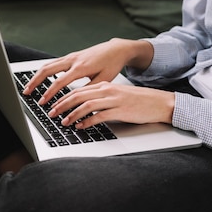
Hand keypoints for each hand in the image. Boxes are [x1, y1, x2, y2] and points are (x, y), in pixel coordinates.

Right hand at [23, 38, 153, 105]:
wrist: (116, 49)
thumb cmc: (112, 64)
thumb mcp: (104, 80)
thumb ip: (89, 90)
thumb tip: (76, 101)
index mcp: (81, 67)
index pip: (60, 81)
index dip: (50, 93)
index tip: (43, 102)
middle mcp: (72, 60)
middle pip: (47, 70)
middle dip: (35, 82)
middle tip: (27, 93)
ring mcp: (69, 57)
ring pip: (47, 65)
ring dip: (36, 76)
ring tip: (29, 87)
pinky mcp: (69, 56)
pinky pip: (52, 63)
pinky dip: (43, 72)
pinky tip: (38, 79)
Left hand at [48, 82, 174, 128]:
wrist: (160, 102)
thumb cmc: (138, 100)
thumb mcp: (116, 95)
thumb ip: (100, 99)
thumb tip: (83, 108)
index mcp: (104, 85)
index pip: (78, 90)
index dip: (63, 98)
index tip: (53, 105)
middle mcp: (107, 90)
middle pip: (78, 96)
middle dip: (62, 105)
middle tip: (51, 113)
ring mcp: (114, 100)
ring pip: (86, 105)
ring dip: (72, 114)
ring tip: (63, 122)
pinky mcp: (120, 110)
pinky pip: (99, 116)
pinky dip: (88, 121)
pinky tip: (81, 126)